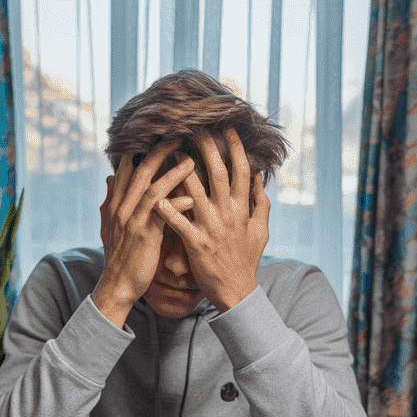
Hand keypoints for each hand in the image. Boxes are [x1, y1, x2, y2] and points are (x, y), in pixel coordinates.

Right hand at [93, 141, 194, 327]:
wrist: (117, 286)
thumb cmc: (121, 258)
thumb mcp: (111, 227)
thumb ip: (111, 201)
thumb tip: (110, 177)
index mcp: (116, 205)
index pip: (128, 171)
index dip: (142, 151)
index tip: (159, 135)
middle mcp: (122, 209)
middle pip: (141, 173)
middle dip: (159, 153)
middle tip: (178, 136)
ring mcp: (133, 222)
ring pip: (152, 190)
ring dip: (173, 174)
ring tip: (192, 162)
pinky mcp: (144, 237)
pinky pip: (161, 215)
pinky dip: (177, 205)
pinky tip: (192, 199)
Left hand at [154, 128, 269, 312]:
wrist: (237, 290)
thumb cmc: (246, 260)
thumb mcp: (261, 230)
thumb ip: (260, 203)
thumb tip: (259, 178)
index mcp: (241, 208)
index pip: (240, 170)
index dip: (235, 147)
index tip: (226, 127)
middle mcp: (227, 213)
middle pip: (217, 173)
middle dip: (206, 147)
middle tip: (194, 126)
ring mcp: (211, 228)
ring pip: (195, 192)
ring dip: (181, 170)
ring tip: (169, 151)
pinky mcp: (196, 244)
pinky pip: (180, 224)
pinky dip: (168, 211)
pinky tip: (156, 199)